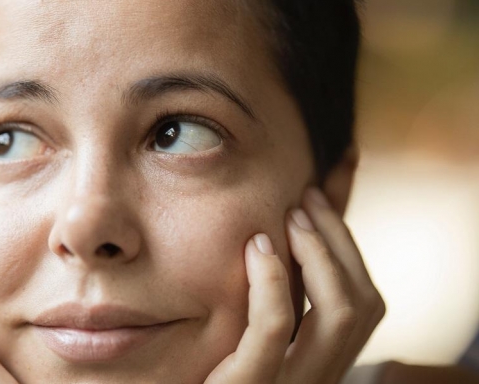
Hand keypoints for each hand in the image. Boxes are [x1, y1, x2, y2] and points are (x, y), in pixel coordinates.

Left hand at [205, 188, 385, 383]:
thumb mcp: (241, 334)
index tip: (317, 198)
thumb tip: (277, 234)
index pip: (365, 305)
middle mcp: (317, 380)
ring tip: (287, 218)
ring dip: (318, 254)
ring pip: (338, 315)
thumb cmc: (198, 372)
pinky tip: (257, 247)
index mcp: (318, 366)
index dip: (348, 247)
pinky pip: (273, 332)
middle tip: (305, 198)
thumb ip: (266, 296)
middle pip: (363, 304)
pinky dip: (273, 282)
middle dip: (338, 240)